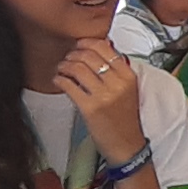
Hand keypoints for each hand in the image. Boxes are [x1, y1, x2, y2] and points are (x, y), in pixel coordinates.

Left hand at [56, 37, 143, 155]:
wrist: (126, 145)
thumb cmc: (125, 118)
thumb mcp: (128, 89)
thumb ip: (117, 68)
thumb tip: (103, 44)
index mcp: (128, 76)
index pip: (105, 48)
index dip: (87, 43)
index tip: (79, 45)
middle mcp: (117, 84)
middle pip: (88, 56)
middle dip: (73, 54)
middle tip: (67, 59)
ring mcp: (104, 96)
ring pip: (77, 68)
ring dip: (64, 66)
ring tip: (61, 69)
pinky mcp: (90, 108)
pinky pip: (69, 85)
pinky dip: (59, 79)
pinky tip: (58, 80)